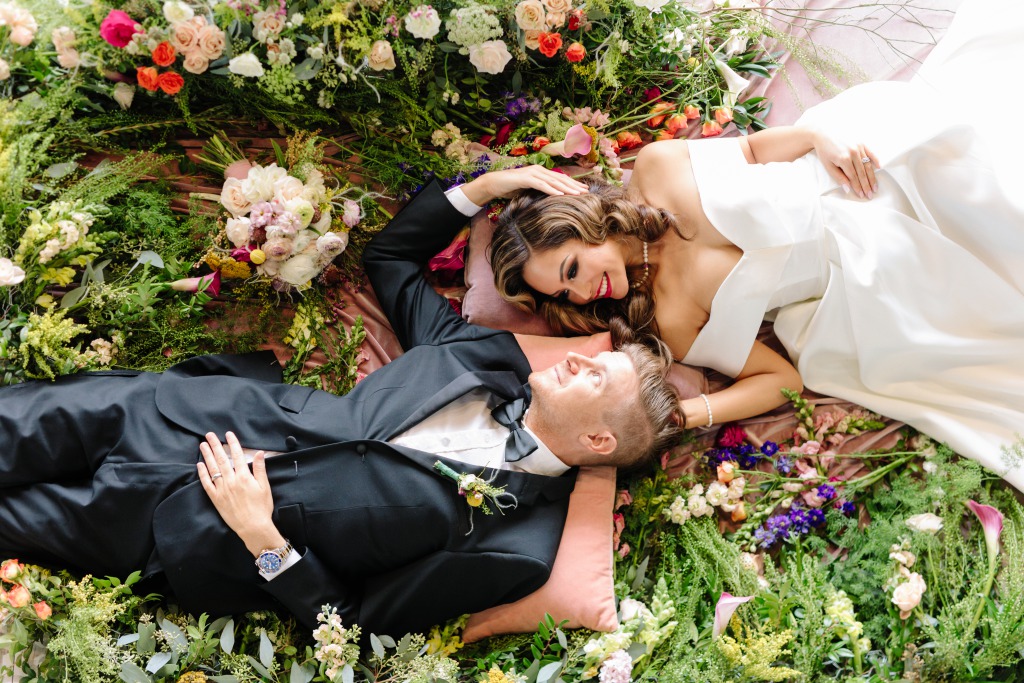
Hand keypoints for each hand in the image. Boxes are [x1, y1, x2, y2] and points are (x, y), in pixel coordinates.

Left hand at [197, 431, 283, 556]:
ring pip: (212, 469)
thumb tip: (259, 453)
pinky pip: (206, 484)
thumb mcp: (265, 487)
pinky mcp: (216, 499)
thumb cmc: (262, 507)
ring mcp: (222, 490)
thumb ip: (260, 469)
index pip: (237, 455)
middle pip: (221, 459)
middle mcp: (231, 481)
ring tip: (202, 445)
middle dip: (215, 445)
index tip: (228, 434)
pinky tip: (200, 465)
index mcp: (244, 477)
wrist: (253, 527)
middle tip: (209, 435)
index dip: (233, 443)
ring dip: (207, 456)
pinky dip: (202, 474)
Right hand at [462, 165, 588, 204]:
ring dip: (566, 188)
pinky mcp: (525, 178)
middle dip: (573, 185)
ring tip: (577, 194)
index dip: (572, 183)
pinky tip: (560, 194)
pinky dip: (551, 189)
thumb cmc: (510, 188)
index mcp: (540, 172)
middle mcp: (538, 170)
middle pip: (559, 178)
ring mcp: (532, 173)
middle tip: (586, 192)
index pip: (560, 178)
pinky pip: (541, 184)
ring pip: (553, 181)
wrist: (493, 184)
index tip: (584, 190)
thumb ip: (539, 191)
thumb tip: (550, 199)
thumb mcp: (528, 190)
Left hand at [812, 133, 878, 199]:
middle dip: (866, 185)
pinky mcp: (861, 142)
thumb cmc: (824, 150)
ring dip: (872, 177)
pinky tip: (879, 167)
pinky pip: (871, 152)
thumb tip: (848, 189)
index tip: (861, 195)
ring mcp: (859, 146)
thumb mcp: (827, 165)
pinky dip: (876, 159)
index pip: (853, 177)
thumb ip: (838, 177)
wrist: (823, 133)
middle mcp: (853, 152)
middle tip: (870, 195)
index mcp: (844, 159)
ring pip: (867, 165)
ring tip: (875, 187)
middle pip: (862, 173)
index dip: (858, 187)